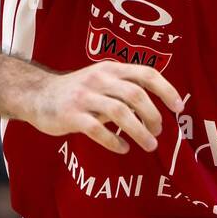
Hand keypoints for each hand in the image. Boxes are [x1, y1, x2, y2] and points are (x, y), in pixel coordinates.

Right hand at [24, 62, 183, 153]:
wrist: (37, 95)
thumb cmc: (78, 92)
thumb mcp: (102, 81)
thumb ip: (126, 90)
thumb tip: (158, 111)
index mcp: (111, 69)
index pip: (146, 74)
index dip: (166, 90)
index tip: (179, 107)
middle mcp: (99, 79)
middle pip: (135, 94)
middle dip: (153, 115)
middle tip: (159, 131)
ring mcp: (84, 97)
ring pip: (119, 113)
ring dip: (139, 131)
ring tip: (149, 145)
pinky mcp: (71, 115)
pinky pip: (97, 130)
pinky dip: (113, 141)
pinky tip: (123, 148)